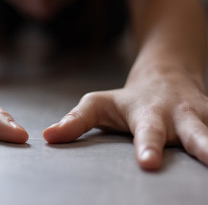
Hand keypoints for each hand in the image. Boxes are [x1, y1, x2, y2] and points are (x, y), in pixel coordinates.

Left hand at [43, 68, 207, 169]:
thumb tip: (47, 137)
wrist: (165, 75)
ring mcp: (203, 118)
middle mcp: (180, 116)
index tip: (149, 163)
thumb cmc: (128, 97)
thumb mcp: (97, 103)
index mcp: (148, 113)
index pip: (147, 132)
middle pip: (196, 133)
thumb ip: (75, 121)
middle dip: (206, 147)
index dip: (148, 146)